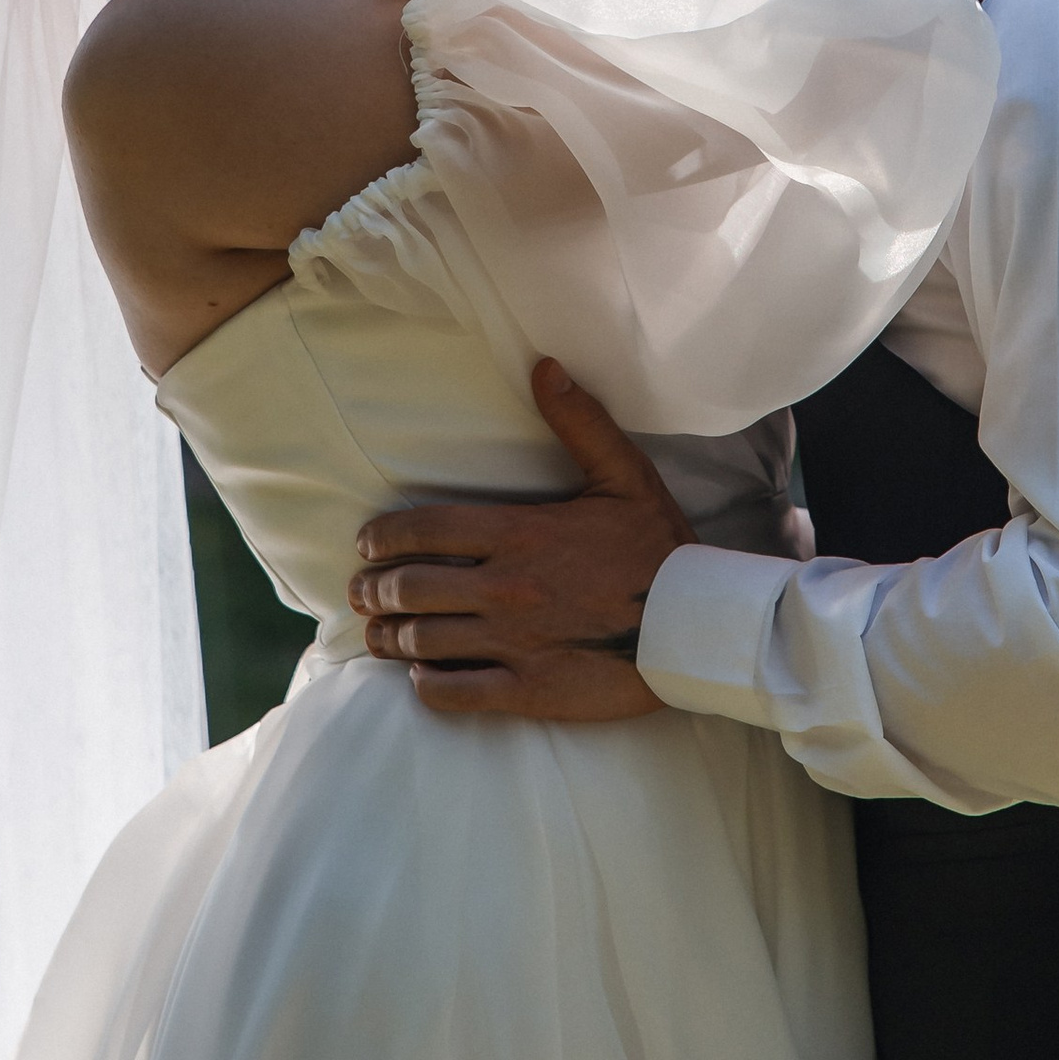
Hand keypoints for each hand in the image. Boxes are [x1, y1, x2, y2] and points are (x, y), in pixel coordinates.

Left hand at [348, 359, 690, 722]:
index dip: (384, 538)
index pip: (426, 529)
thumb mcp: (624, 475)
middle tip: (360, 592)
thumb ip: (579, 421)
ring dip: (390, 639)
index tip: (365, 545)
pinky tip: (422, 678)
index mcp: (520, 534)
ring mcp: (514, 644)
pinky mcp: (528, 690)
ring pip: (423, 643)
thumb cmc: (659, 549)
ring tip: (378, 635)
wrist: (698, 628)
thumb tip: (544, 366)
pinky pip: (456, 693)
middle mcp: (506, 589)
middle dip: (373, 590)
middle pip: (411, 589)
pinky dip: (428, 687)